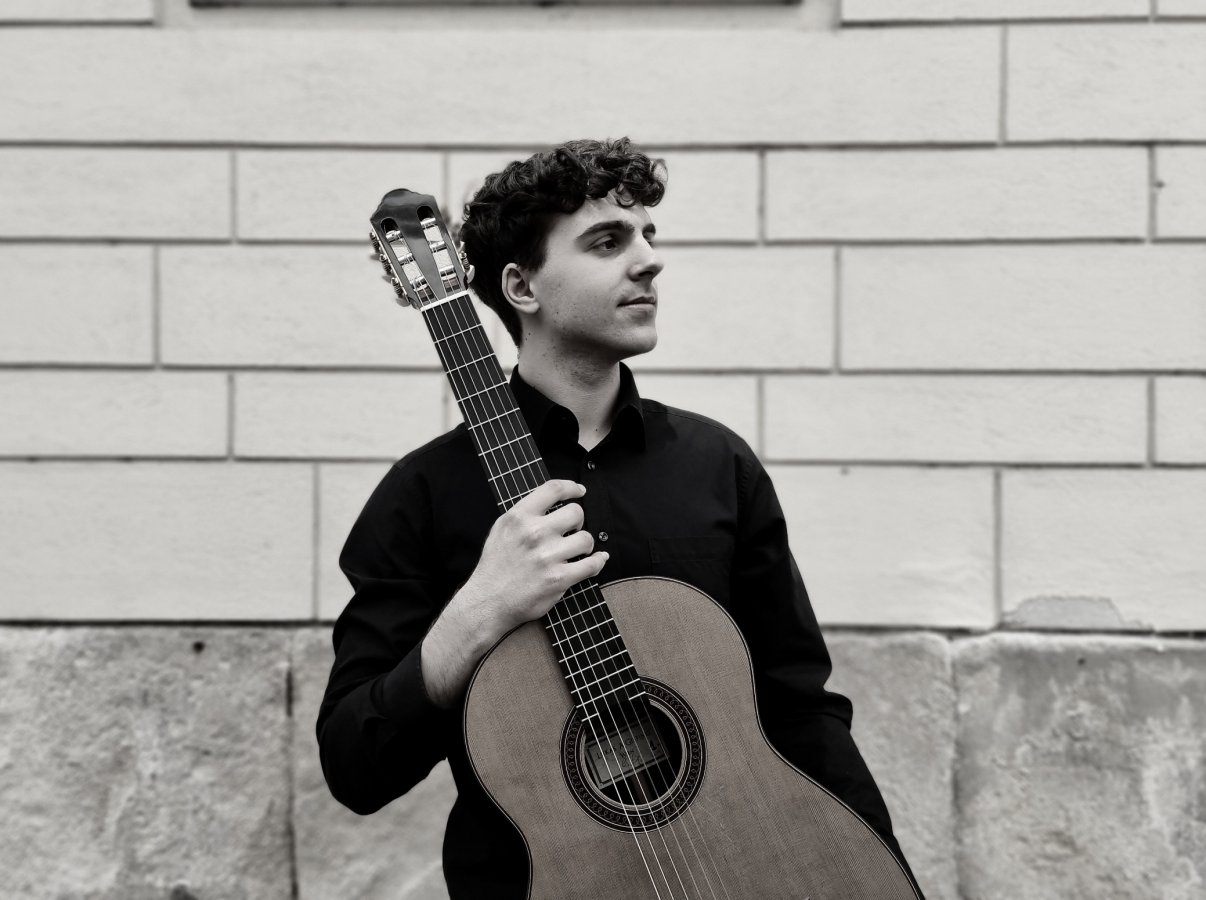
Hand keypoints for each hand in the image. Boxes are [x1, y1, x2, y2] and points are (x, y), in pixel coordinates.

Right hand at [457, 479, 607, 633]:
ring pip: (586, 538)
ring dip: (585, 544)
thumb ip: (525, 514)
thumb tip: (553, 502)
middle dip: (578, 522)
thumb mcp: (502, 529)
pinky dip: (598, 561)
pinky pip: (592, 564)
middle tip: (572, 531)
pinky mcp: (559, 579)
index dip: (572, 487)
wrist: (489, 601)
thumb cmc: (496, 566)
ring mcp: (548, 556)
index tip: (579, 491)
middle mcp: (534, 533)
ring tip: (577, 550)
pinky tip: (597, 560)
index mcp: (519, 517)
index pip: (554, 489)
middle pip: (576, 512)